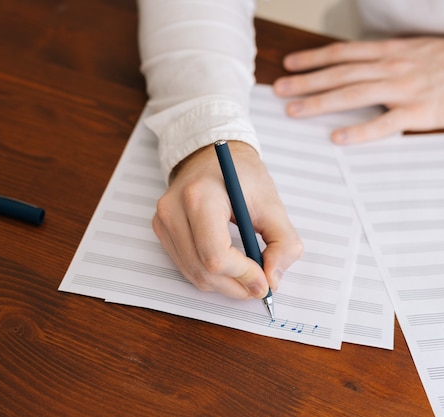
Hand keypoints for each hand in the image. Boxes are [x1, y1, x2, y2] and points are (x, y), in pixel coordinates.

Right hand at [152, 141, 302, 298]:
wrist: (211, 155)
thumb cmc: (241, 175)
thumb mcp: (272, 203)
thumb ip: (282, 243)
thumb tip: (272, 281)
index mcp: (200, 195)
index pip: (215, 254)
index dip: (242, 275)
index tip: (264, 282)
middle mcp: (174, 209)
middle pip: (203, 269)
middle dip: (236, 286)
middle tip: (260, 286)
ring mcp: (163, 220)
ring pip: (193, 274)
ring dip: (224, 285)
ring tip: (247, 276)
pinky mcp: (161, 229)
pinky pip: (185, 267)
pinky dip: (210, 275)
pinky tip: (228, 266)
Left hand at [273, 37, 443, 143]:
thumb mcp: (411, 49)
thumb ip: (381, 58)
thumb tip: (351, 65)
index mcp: (388, 51)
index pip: (342, 53)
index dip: (313, 59)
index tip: (288, 64)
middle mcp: (390, 67)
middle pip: (339, 74)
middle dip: (306, 81)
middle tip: (278, 90)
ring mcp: (402, 89)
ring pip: (353, 94)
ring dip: (320, 102)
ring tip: (293, 110)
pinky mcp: (417, 112)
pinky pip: (383, 124)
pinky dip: (359, 132)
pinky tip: (337, 138)